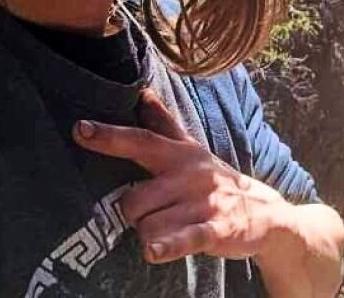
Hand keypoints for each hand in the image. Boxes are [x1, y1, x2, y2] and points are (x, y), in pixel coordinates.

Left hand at [72, 88, 296, 264]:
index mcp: (180, 155)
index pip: (141, 140)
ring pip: (148, 225)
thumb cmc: (216, 180)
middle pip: (133, 198)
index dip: (110, 136)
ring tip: (168, 230)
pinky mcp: (215, 231)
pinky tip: (152, 251)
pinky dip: (165, 246)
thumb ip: (163, 123)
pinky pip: (182, 240)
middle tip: (150, 213)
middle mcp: (189, 176)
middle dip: (132, 213)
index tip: (79, 128)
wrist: (264, 212)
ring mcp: (202, 204)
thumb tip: (142, 92)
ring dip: (149, 235)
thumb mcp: (192, 149)